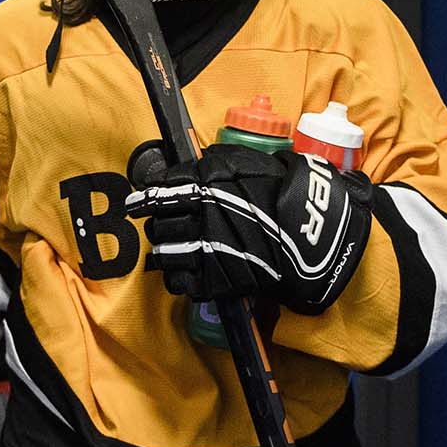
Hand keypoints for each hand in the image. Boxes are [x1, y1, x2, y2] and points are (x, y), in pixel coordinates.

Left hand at [124, 144, 373, 313]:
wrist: (311, 230)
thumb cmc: (281, 189)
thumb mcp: (246, 162)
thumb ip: (212, 165)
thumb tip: (188, 168)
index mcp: (202, 186)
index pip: (159, 192)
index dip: (144, 198)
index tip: (135, 203)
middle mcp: (198, 218)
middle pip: (158, 224)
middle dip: (157, 225)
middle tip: (161, 226)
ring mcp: (206, 251)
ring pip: (164, 255)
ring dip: (165, 252)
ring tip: (170, 252)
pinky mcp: (216, 281)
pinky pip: (182, 284)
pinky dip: (180, 279)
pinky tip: (186, 274)